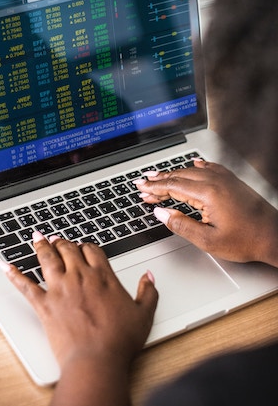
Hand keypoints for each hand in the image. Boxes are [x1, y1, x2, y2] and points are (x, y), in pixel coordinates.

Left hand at [1, 232, 157, 372]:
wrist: (97, 360)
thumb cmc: (120, 340)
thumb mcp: (144, 314)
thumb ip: (148, 292)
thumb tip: (149, 276)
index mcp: (103, 276)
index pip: (91, 250)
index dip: (85, 245)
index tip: (82, 246)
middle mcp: (80, 277)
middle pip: (68, 249)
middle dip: (62, 242)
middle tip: (57, 238)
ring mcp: (60, 289)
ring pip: (47, 258)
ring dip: (41, 245)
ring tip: (36, 236)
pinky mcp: (44, 304)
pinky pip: (25, 285)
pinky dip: (13, 274)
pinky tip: (4, 265)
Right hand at [135, 160, 277, 265]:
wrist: (274, 237)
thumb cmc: (246, 240)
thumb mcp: (208, 241)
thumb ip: (181, 225)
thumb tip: (161, 214)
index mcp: (208, 194)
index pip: (173, 187)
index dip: (154, 189)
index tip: (142, 190)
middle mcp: (216, 181)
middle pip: (179, 176)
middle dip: (158, 180)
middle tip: (143, 183)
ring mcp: (225, 179)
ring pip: (192, 171)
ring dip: (173, 174)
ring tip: (158, 176)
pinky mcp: (232, 181)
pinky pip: (210, 168)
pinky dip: (196, 167)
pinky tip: (193, 164)